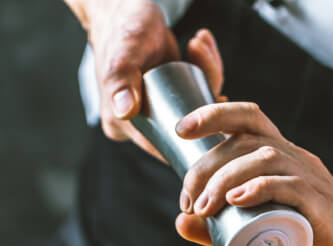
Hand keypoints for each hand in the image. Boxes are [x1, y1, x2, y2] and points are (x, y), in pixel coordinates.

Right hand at [64, 0, 223, 158]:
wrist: (123, 8)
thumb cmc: (119, 30)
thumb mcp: (122, 56)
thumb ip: (121, 81)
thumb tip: (125, 111)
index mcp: (122, 125)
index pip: (162, 146)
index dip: (193, 138)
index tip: (212, 111)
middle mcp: (139, 122)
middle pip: (185, 127)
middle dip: (205, 98)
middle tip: (204, 62)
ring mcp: (156, 108)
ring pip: (195, 107)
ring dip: (207, 75)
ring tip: (198, 45)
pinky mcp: (170, 93)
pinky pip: (196, 91)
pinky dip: (205, 68)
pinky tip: (201, 44)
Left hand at [173, 102, 332, 245]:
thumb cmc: (315, 241)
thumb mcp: (263, 230)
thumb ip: (220, 228)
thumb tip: (180, 222)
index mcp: (283, 157)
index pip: (249, 117)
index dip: (213, 113)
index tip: (180, 131)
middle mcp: (297, 159)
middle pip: (247, 138)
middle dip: (206, 165)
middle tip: (188, 202)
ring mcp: (312, 180)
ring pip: (264, 157)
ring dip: (224, 178)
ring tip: (204, 207)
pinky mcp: (322, 206)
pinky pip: (290, 185)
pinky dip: (259, 188)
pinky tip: (236, 200)